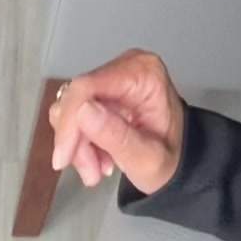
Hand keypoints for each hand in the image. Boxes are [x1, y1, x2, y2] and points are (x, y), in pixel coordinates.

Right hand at [49, 50, 185, 194]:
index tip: (64, 158)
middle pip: (76, 99)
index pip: (88, 87)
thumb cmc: (170, 160)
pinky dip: (80, 140)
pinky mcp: (101, 90)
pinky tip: (98, 157)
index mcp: (143, 74)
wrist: (177, 161)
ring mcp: (112, 77)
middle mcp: (126, 67)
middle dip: (77, 141)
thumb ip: (116, 136)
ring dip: (78, 145)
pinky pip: (74, 113)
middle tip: (92, 173)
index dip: (69, 123)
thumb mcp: (147, 158)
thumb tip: (82, 112)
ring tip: (99, 169)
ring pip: (70, 108)